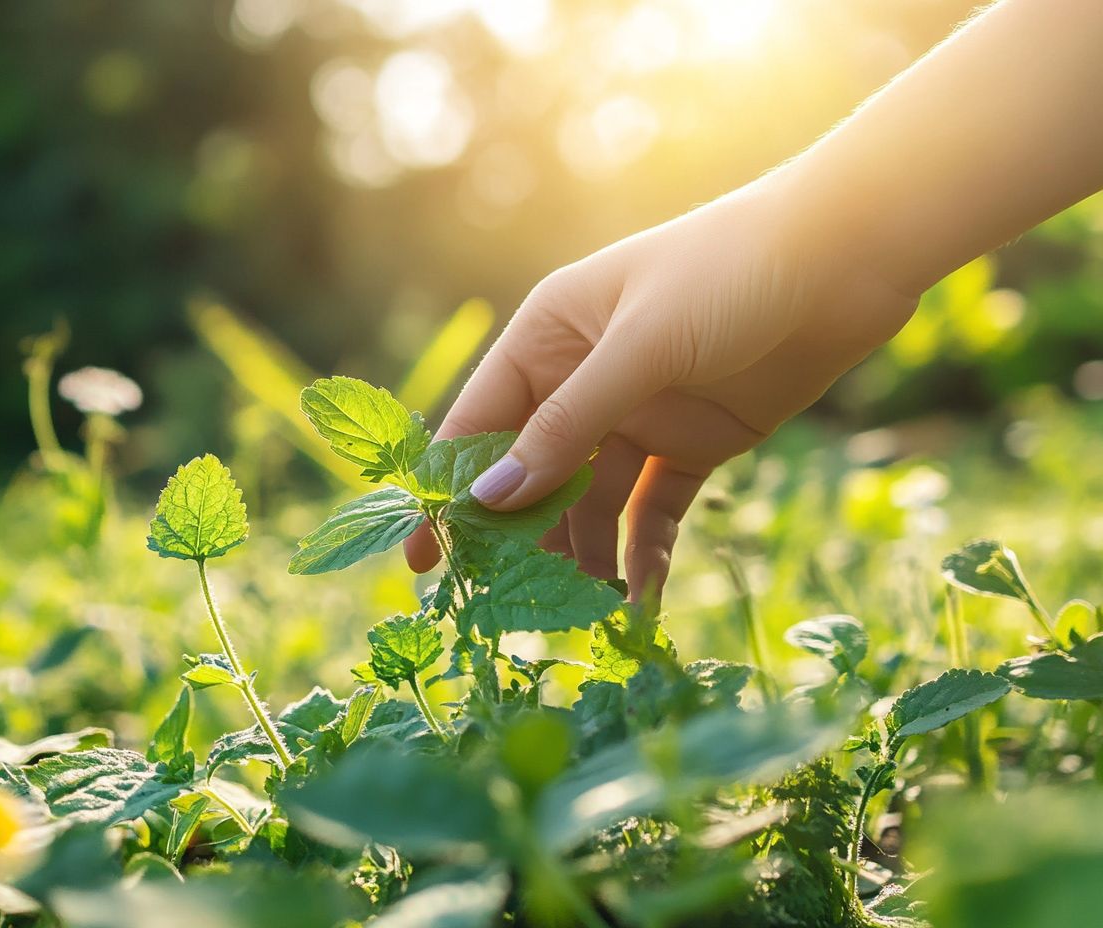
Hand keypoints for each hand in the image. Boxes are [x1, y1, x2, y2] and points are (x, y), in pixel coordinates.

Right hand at [404, 171, 916, 596]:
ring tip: (584, 617)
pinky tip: (640, 601)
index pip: (480, 425)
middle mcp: (583, 379)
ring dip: (585, 557)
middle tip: (510, 610)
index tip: (425, 563)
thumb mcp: (640, 345)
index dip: (452, 494)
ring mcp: (638, 414)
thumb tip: (488, 500)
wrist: (848, 254)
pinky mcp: (691, 444)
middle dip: (520, 540)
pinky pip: (652, 511)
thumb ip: (567, 424)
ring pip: (590, 503)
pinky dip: (643, 554)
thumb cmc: (729, 272)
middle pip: (533, 475)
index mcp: (549, 337)